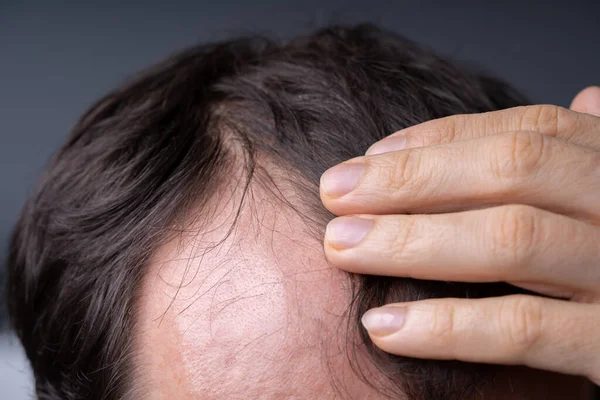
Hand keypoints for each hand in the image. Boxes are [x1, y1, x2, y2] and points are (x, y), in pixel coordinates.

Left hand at [320, 87, 599, 382]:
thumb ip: (591, 155)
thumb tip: (589, 95)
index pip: (524, 131)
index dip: (437, 141)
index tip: (366, 158)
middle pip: (512, 170)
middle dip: (411, 180)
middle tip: (334, 195)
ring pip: (513, 239)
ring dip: (412, 242)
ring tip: (340, 247)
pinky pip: (528, 329)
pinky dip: (450, 326)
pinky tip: (384, 326)